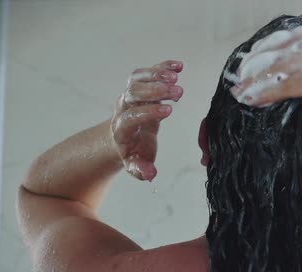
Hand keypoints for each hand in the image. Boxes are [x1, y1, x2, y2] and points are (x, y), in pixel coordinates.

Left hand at [111, 60, 183, 180]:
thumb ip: (140, 168)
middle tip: (177, 91)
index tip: (169, 111)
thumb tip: (149, 174)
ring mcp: (131, 93)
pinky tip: (179, 66)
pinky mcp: (141, 85)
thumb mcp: (135, 163)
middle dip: (154, 90)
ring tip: (176, 77)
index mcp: (122, 127)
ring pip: (137, 78)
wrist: (123, 136)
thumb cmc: (133, 150)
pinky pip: (148, 72)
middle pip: (133, 92)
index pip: (131, 116)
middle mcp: (124, 107)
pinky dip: (162, 66)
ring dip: (156, 74)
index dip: (148, 112)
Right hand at [230, 23, 301, 130]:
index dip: (269, 94)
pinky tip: (259, 52)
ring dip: (259, 60)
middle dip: (256, 80)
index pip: (293, 85)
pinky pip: (293, 34)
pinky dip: (273, 43)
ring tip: (241, 74)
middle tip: (237, 91)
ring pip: (283, 47)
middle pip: (282, 66)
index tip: (250, 102)